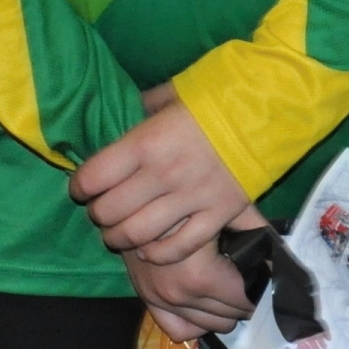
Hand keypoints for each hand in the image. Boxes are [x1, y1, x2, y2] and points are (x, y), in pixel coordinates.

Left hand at [68, 95, 252, 264]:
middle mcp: (163, 174)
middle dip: (99, 215)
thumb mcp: (171, 95)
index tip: (83, 187)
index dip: (80, 186)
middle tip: (102, 211)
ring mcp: (191, 198)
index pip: (92, 178)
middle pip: (109, 212)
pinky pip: (177, 247)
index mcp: (145, 142)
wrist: (268, 110)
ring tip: (119, 233)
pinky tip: (150, 247)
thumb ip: (143, 108)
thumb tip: (124, 113)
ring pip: (137, 235)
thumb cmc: (214, 99)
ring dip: (120, 238)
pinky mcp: (217, 215)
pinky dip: (158, 253)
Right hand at [124, 204, 267, 338]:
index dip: (263, 288)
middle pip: (229, 316)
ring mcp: (159, 300)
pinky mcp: (146, 298)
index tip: (268, 276)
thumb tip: (283, 256)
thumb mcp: (228, 206)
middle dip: (245, 300)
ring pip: (207, 325)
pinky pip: (177, 328)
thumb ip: (259, 233)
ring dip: (224, 312)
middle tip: (253, 279)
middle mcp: (178, 295)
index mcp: (201, 276)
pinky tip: (207, 305)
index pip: (246, 299)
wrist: (133, 190)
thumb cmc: (185, 192)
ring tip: (233, 289)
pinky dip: (196, 322)